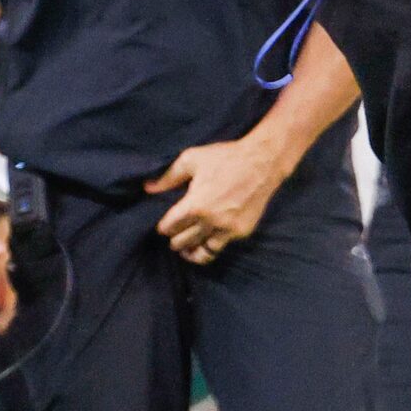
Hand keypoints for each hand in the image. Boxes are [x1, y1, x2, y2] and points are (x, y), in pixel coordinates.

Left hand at [148, 138, 289, 264]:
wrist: (262, 162)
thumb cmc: (225, 157)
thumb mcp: (192, 159)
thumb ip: (168, 176)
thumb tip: (148, 188)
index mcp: (194, 205)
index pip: (169, 227)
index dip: (163, 227)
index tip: (164, 224)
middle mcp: (210, 222)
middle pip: (181, 242)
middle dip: (175, 238)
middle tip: (174, 234)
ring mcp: (227, 229)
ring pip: (201, 253)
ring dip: (190, 251)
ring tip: (186, 249)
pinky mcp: (241, 232)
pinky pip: (220, 248)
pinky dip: (210, 247)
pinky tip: (205, 242)